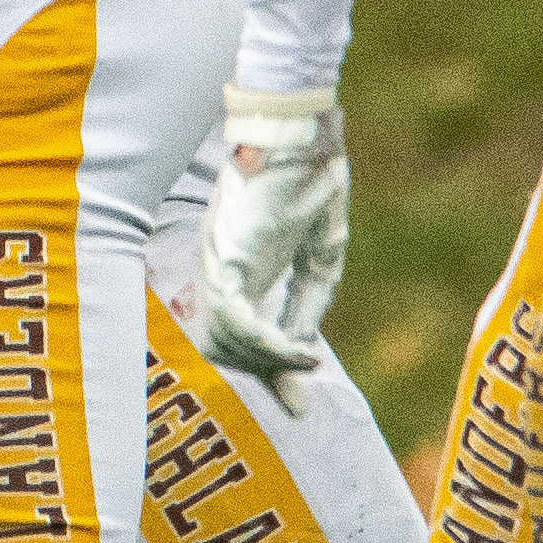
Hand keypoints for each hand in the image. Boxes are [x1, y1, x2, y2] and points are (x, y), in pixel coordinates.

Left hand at [193, 83, 350, 407]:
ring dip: (266, 362)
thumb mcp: (322, 254)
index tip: (299, 408)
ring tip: (307, 360)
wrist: (305, 133)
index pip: (241, 335)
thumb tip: (303, 352)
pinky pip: (234, 316)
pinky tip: (296, 350)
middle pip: (223, 346)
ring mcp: (219, 264)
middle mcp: (222, 271)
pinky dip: (264, 342)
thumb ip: (309, 302)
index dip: (268, 373)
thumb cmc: (312, 180)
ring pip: (223, 340)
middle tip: (301, 387)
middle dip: (263, 375)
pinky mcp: (226, 255)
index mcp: (243, 270)